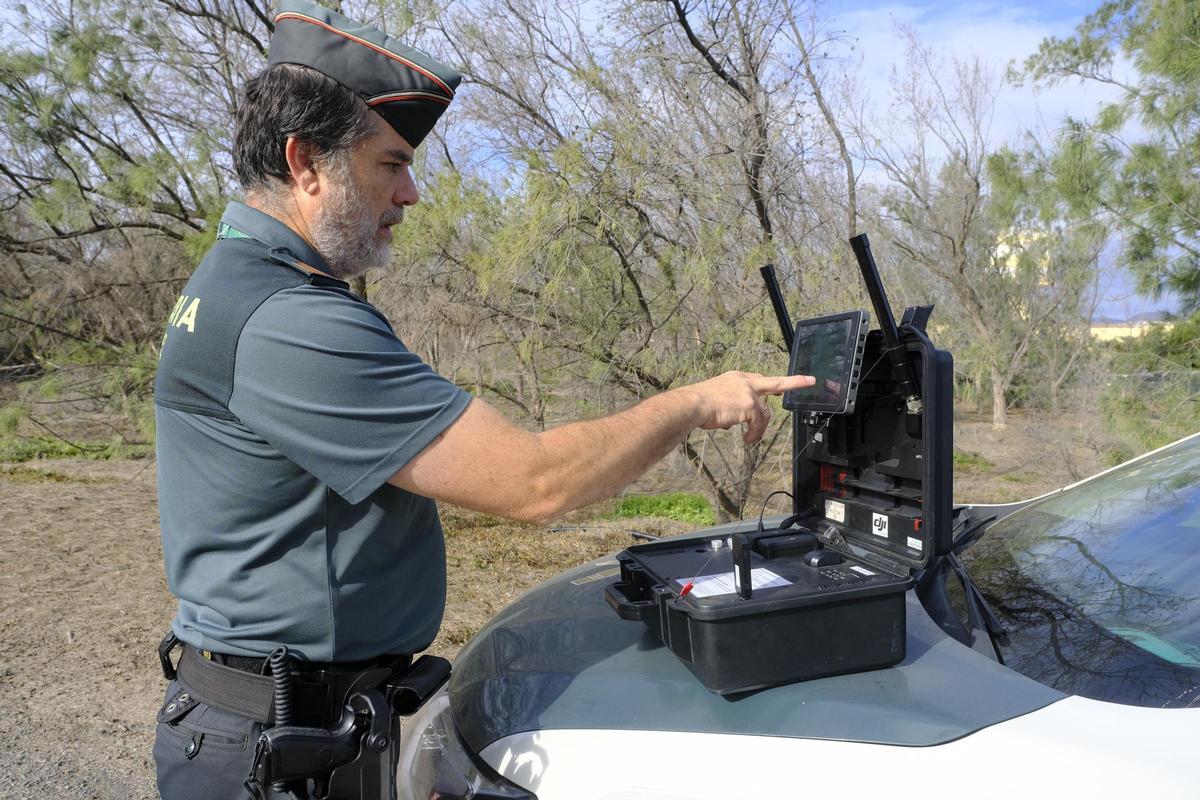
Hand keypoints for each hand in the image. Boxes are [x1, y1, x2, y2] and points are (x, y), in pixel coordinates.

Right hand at [682, 371, 815, 443]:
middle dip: (794, 382)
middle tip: (809, 381)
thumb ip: (728, 406)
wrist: (693, 404)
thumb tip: (729, 421)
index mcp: (736, 378)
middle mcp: (745, 382)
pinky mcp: (750, 405)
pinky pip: (757, 424)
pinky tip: (747, 439)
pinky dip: (753, 434)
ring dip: (759, 427)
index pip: (758, 379)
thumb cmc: (698, 403)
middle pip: (775, 382)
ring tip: (750, 437)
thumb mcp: (715, 397)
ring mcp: (749, 393)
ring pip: (764, 413)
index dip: (769, 384)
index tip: (780, 388)